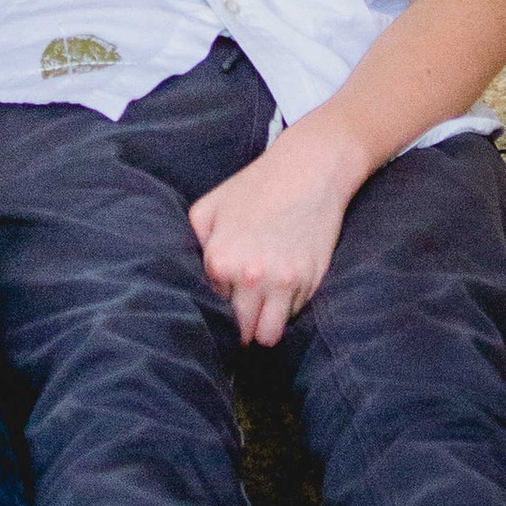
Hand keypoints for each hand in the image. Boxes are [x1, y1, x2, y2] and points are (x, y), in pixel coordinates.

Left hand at [187, 132, 356, 347]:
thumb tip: (196, 274)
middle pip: (242, 331)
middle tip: (243, 319)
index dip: (220, 300)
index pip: (213, 305)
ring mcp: (283, 283)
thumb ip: (194, 243)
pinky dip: (288, 309)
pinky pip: (295, 314)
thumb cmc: (256, 186)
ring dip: (264, 329)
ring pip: (269, 336)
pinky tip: (285, 289)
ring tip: (262, 317)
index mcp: (220, 261)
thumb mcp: (209, 207)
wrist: (308, 170)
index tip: (227, 295)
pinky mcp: (310, 282)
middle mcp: (250, 277)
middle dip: (241, 328)